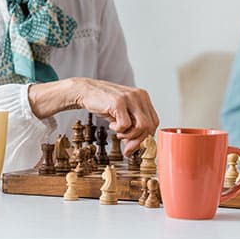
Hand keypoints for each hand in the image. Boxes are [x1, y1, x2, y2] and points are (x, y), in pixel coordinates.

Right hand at [29, 77, 159, 155]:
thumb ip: (133, 127)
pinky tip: (111, 124)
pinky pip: (125, 125)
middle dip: (138, 141)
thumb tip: (137, 147)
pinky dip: (118, 129)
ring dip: (129, 135)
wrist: (85, 91)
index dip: (146, 137)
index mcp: (143, 97)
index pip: (154, 121)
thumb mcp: (123, 114)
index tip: (134, 145)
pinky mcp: (119, 102)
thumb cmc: (104, 104)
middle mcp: (140, 96)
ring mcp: (130, 97)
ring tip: (118, 133)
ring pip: (142, 126)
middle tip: (126, 147)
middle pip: (150, 125)